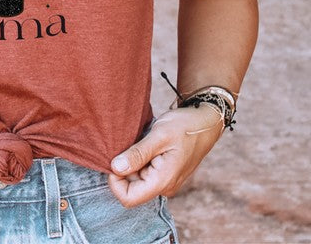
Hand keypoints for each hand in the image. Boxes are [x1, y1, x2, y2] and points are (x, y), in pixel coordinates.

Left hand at [108, 105, 222, 206]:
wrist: (205, 123)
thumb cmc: (184, 127)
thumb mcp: (159, 136)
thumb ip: (137, 154)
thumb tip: (115, 168)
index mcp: (163, 182)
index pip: (128, 198)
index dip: (115, 181)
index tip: (115, 159)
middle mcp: (164, 187)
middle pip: (131, 188)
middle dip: (124, 169)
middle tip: (129, 144)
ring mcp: (165, 181)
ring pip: (137, 179)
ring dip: (132, 162)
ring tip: (141, 142)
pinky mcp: (165, 174)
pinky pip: (145, 172)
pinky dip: (139, 160)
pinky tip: (145, 145)